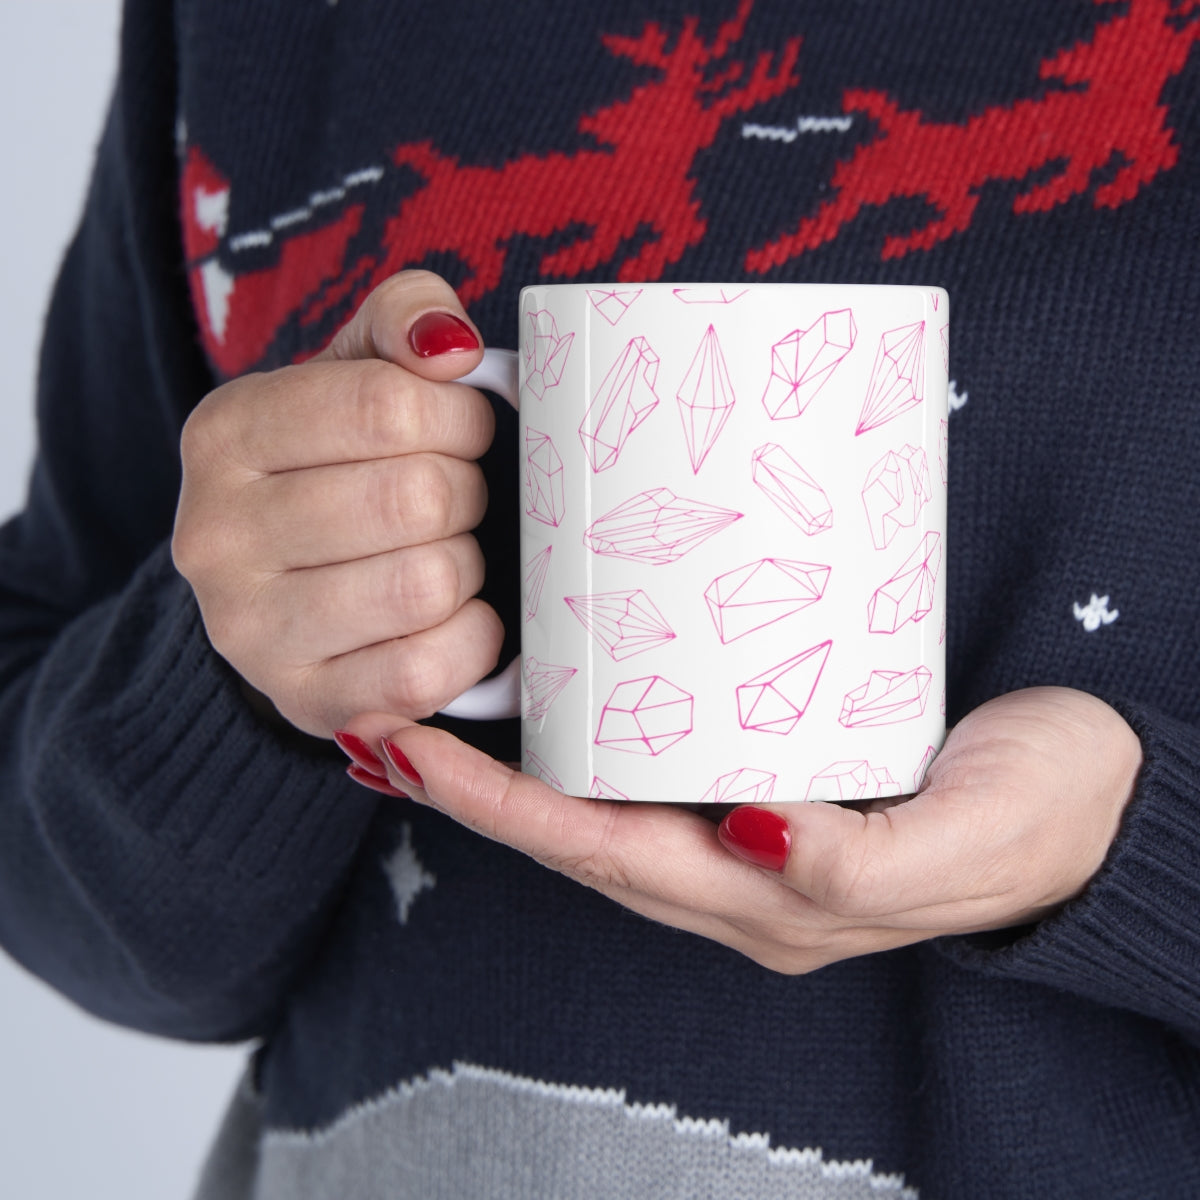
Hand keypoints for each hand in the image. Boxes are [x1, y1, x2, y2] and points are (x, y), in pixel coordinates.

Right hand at [172, 271, 502, 736]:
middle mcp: (216, 536)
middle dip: (466, 493)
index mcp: (226, 433)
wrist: (290, 587)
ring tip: (446, 553)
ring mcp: (252, 632)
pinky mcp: (307, 702)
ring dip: (467, 565)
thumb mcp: (357, 370)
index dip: (460, 418)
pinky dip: (471, 639)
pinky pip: (426, 671)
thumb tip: (450, 346)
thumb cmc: (341, 466)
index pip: (387, 406)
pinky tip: (455, 616)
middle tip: (457, 498)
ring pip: (426, 584)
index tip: (464, 430)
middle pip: (416, 498)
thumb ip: (404, 319)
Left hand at [341, 687, 1141, 972]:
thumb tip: (752, 835)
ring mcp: (751, 835)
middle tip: (385, 718)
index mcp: (774, 903)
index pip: (604, 856)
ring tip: (436, 709)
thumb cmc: (1042, 816)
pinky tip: (556, 702)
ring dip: (514, 772)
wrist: (1101, 796)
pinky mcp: (774, 782)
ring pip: (606, 808)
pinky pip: (654, 774)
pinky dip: (586, 747)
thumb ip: (860, 862)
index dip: (502, 810)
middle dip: (474, 792)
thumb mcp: (966, 839)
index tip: (410, 751)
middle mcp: (742, 877)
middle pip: (579, 837)